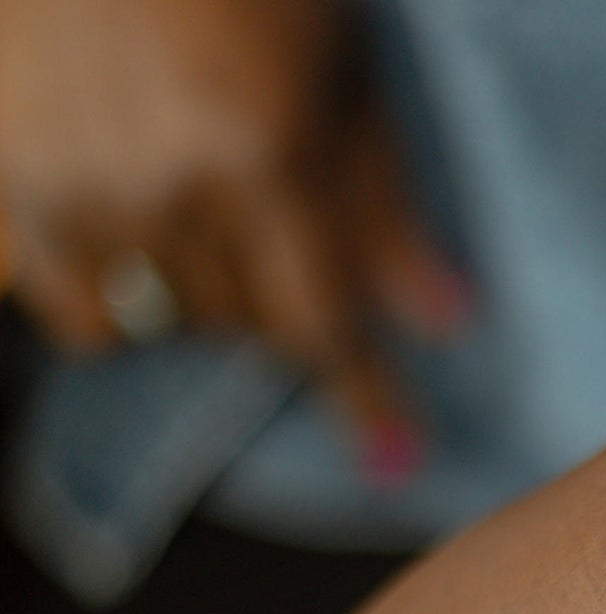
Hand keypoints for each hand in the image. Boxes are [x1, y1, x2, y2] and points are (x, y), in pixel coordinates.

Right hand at [0, 0, 469, 472]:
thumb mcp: (337, 72)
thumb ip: (384, 206)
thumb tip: (449, 324)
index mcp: (259, 153)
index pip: (324, 326)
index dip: (366, 399)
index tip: (397, 460)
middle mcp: (159, 187)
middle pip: (244, 330)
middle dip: (276, 302)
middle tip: (271, 229)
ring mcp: (67, 187)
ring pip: (156, 331)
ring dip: (196, 299)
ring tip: (194, 215)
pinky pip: (69, 309)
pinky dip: (109, 296)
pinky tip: (127, 234)